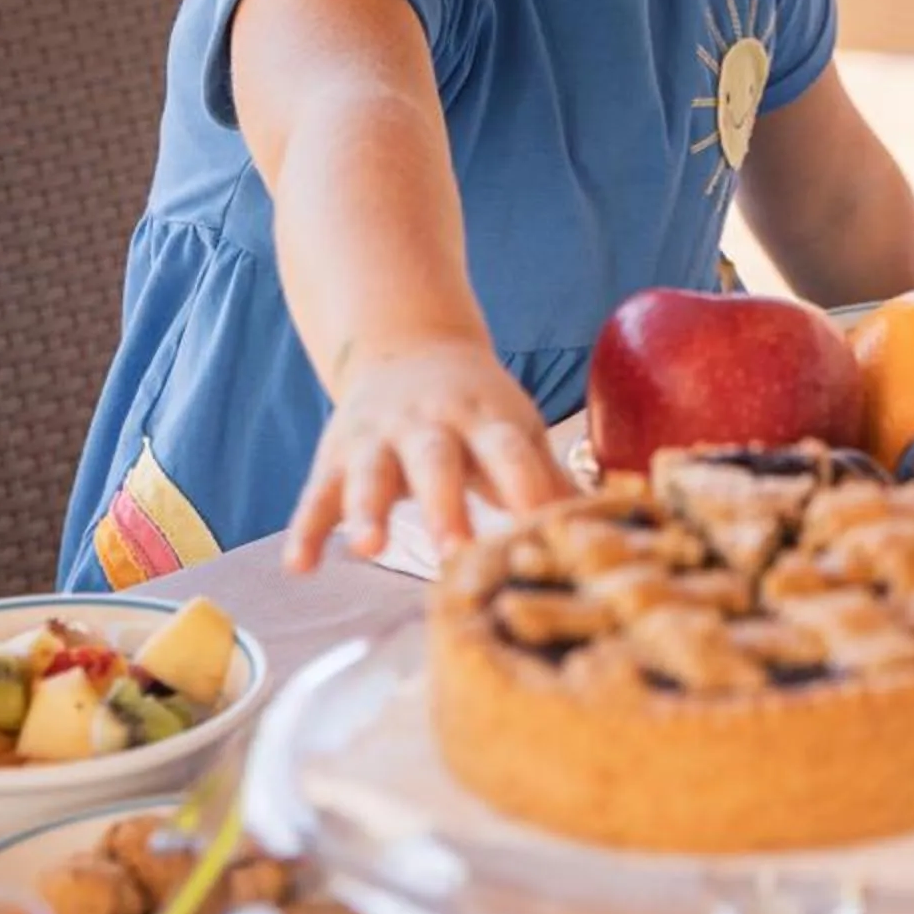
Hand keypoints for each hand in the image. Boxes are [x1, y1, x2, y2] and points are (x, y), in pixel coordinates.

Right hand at [285, 339, 570, 571]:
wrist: (406, 346)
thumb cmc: (477, 408)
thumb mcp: (516, 429)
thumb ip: (549, 479)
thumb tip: (613, 524)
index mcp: (486, 419)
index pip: (509, 452)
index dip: (526, 488)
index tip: (541, 532)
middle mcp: (429, 425)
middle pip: (436, 462)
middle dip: (445, 506)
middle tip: (455, 552)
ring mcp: (378, 439)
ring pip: (370, 474)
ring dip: (368, 510)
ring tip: (369, 548)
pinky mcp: (335, 456)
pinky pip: (316, 495)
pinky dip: (305, 530)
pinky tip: (300, 567)